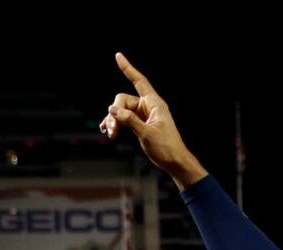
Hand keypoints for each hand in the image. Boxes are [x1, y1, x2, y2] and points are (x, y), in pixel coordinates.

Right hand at [100, 52, 206, 188]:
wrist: (175, 162)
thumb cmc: (166, 148)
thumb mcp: (146, 133)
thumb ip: (129, 120)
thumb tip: (111, 109)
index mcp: (155, 104)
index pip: (139, 81)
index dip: (128, 69)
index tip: (118, 56)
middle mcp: (149, 107)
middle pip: (123, 100)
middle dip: (114, 113)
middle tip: (112, 129)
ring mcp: (144, 116)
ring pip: (121, 110)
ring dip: (113, 121)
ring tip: (111, 134)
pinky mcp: (140, 125)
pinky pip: (124, 119)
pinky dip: (116, 123)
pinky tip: (107, 130)